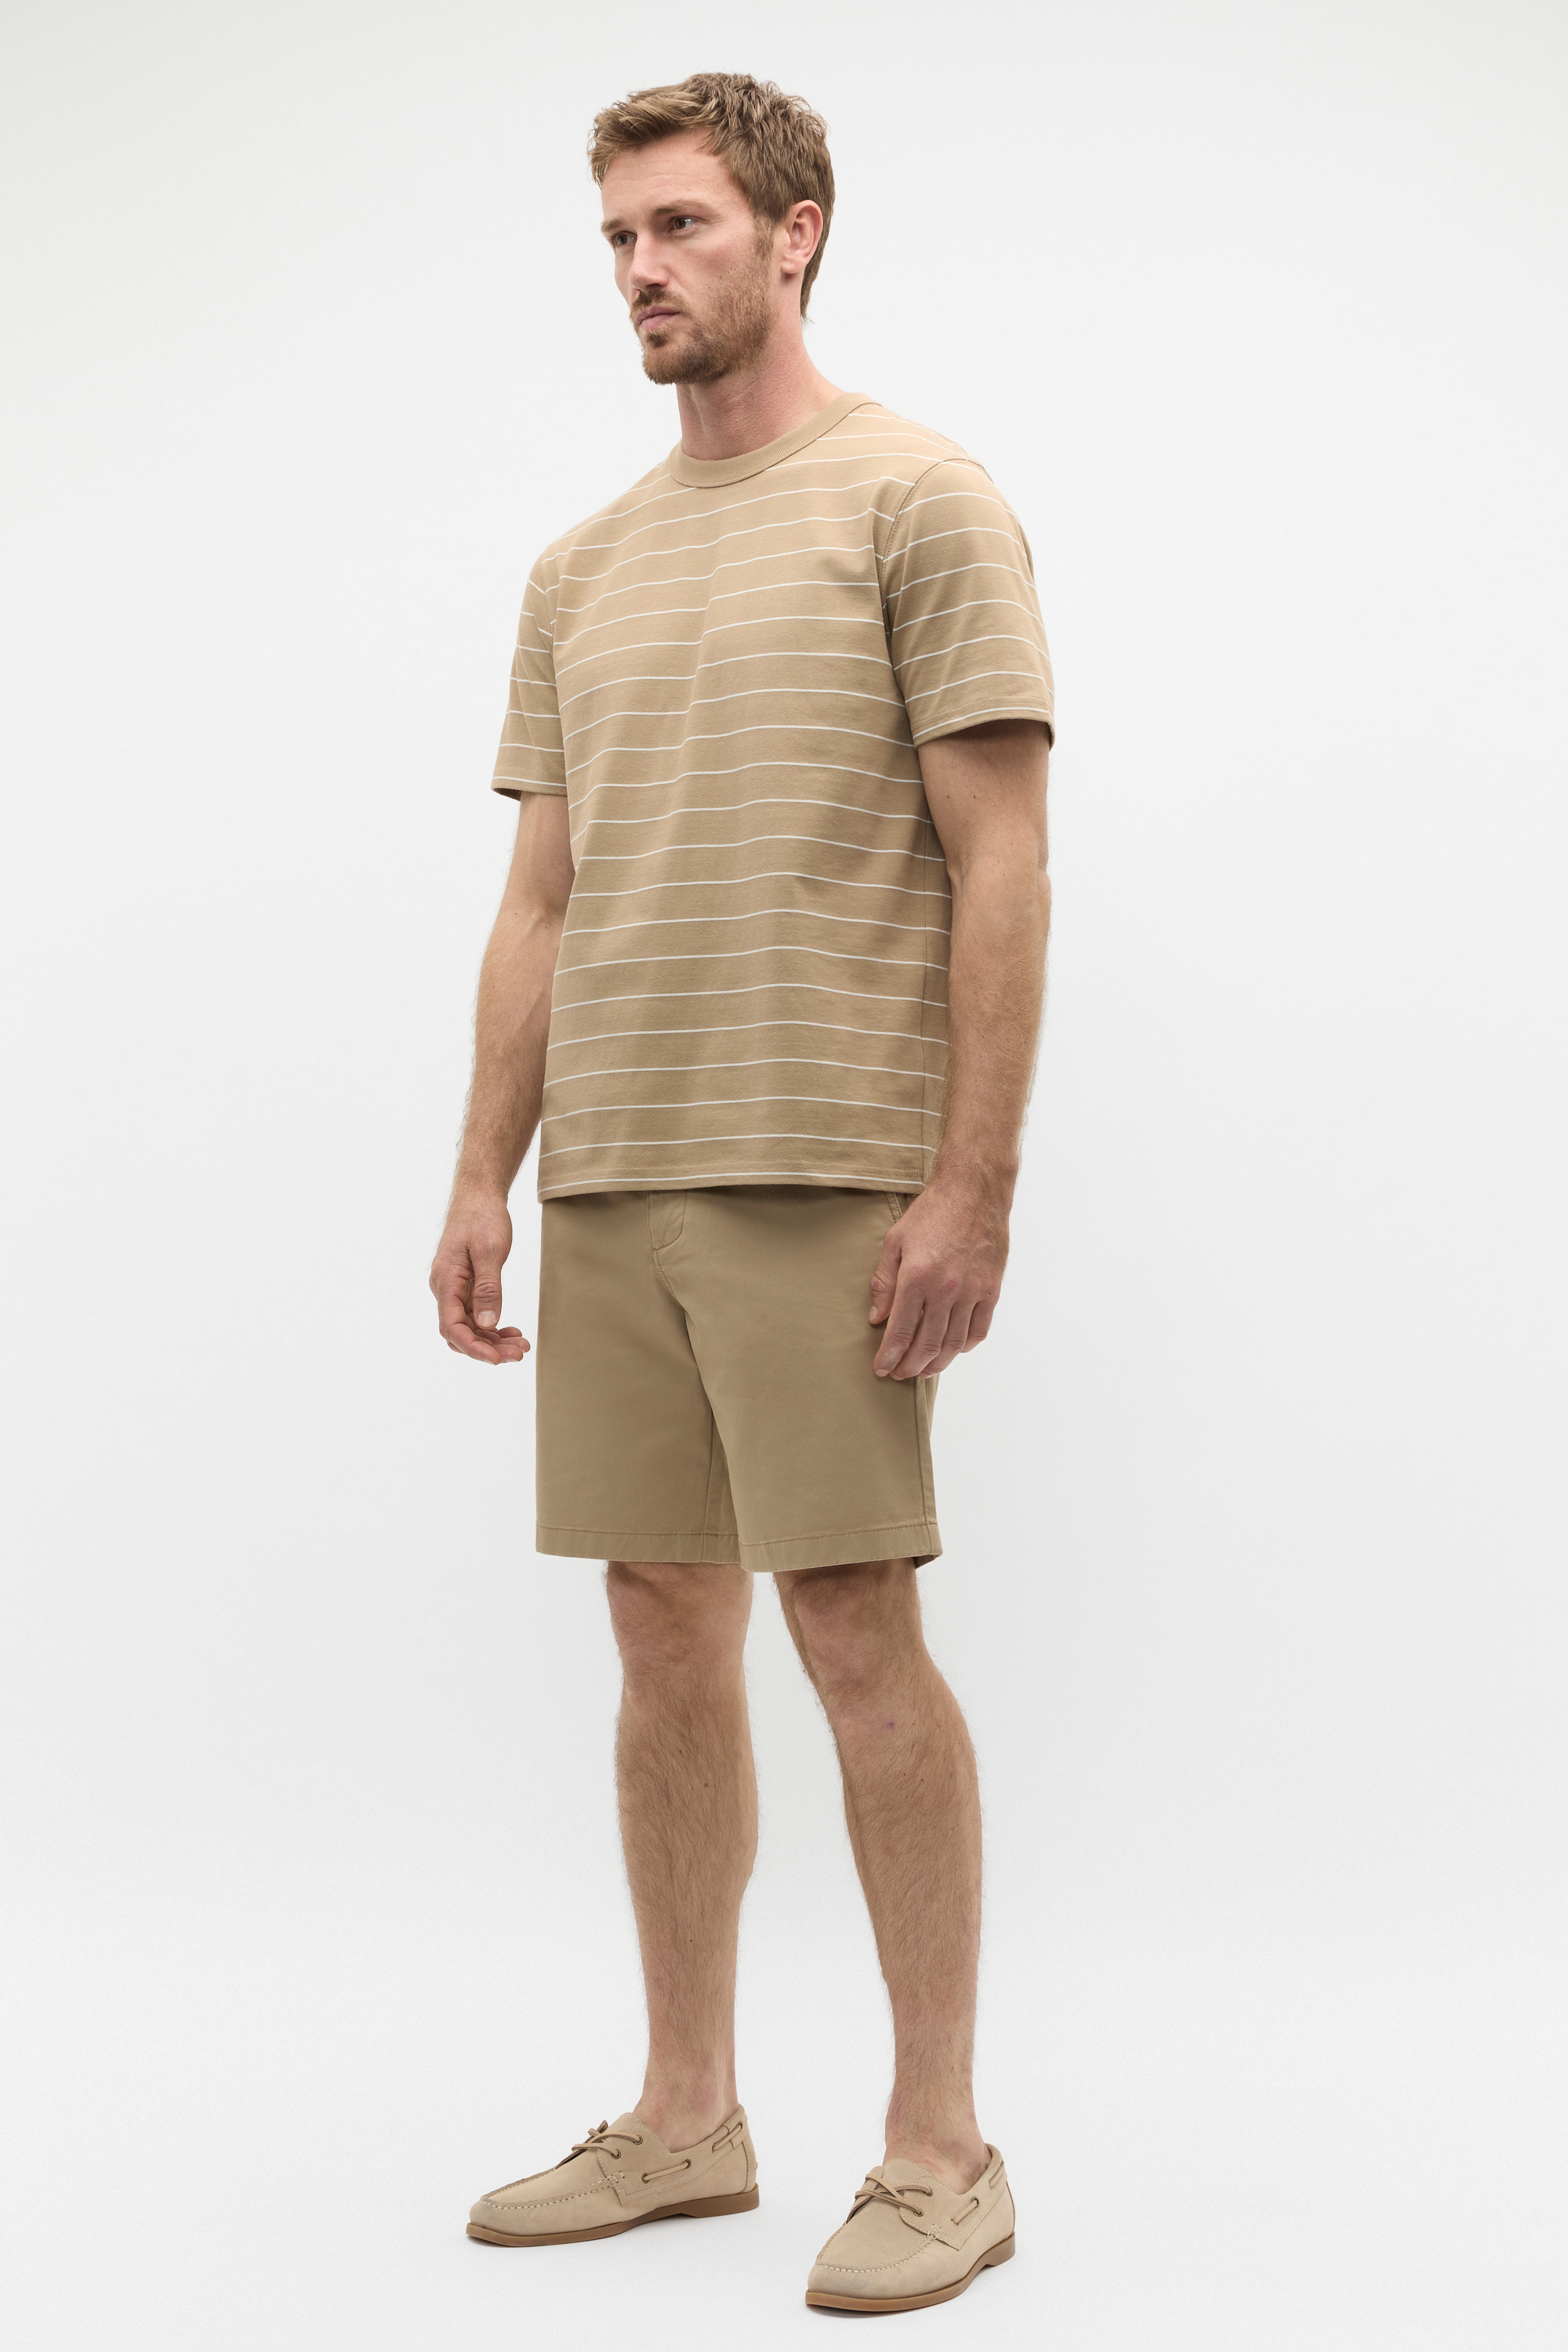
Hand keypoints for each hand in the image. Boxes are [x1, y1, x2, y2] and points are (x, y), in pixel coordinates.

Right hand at [429, 1187, 528, 1364]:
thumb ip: (488, 1288)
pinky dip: (493, 1326)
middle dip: (488, 1348)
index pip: (451, 1327)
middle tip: (519, 1354)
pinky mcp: (466, 1286)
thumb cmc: (482, 1217)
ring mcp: (455, 1289)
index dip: (473, 1347)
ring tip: (520, 1346)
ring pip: (470, 1326)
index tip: (496, 1359)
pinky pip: (476, 1315)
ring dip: (493, 1340)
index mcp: (445, 1281)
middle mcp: (445, 1289)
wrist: (479, 1195)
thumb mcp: (489, 1251)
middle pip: (461, 1332)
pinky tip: (512, 1331)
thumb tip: (489, 1324)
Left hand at [868, 1176, 1009, 1378]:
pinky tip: (952, 1350)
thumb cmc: (931, 1213)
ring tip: (923, 1370)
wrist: (974, 1191)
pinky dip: (965, 1347)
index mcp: (916, 1277)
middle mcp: (946, 1289)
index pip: (900, 1332)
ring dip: (936, 1363)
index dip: (889, 1356)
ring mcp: (972, 1292)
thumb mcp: (895, 1241)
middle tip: (899, 1374)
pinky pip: (979, 1330)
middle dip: (910, 1366)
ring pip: (954, 1344)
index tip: (881, 1369)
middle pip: (927, 1345)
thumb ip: (883, 1282)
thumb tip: (877, 1319)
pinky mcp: (992, 1289)